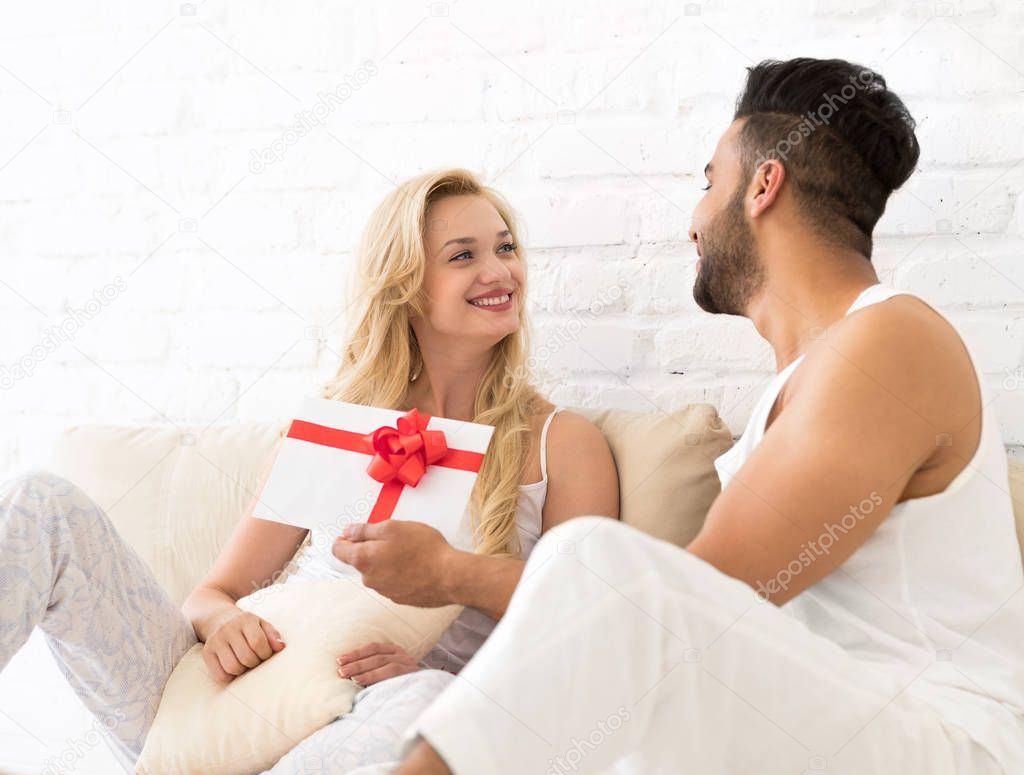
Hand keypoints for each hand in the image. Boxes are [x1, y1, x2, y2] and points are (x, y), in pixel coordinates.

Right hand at [202, 609, 285, 683]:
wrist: (219, 618)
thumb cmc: (247, 626)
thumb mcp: (262, 624)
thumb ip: (273, 635)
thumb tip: (281, 647)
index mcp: (245, 619)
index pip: (258, 642)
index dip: (265, 653)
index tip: (266, 654)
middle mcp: (228, 628)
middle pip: (246, 657)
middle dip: (255, 663)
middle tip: (256, 659)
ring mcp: (215, 640)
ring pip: (232, 667)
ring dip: (242, 671)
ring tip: (245, 663)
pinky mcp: (207, 652)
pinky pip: (219, 675)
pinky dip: (229, 677)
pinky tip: (233, 668)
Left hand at [332, 520, 456, 606]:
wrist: (449, 577)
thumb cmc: (422, 549)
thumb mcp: (392, 528)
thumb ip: (365, 530)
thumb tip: (347, 532)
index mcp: (363, 559)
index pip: (338, 550)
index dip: (344, 538)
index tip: (354, 532)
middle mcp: (369, 579)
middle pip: (360, 560)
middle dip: (371, 548)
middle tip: (394, 537)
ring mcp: (384, 591)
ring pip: (377, 571)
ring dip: (386, 561)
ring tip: (410, 551)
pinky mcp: (399, 597)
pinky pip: (392, 581)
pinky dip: (398, 572)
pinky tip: (415, 565)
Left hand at [337, 641, 419, 686]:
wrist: (424, 693)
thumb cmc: (397, 683)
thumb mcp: (384, 673)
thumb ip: (371, 670)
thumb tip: (346, 673)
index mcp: (394, 651)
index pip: (374, 648)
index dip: (356, 653)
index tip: (339, 660)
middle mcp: (403, 655)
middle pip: (378, 657)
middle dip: (358, 663)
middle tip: (341, 671)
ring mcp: (410, 666)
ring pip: (388, 665)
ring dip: (368, 672)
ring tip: (352, 679)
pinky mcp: (414, 677)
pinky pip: (397, 676)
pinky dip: (380, 679)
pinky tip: (367, 685)